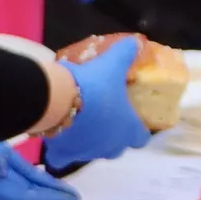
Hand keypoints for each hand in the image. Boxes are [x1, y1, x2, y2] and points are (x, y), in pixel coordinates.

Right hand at [43, 41, 154, 169]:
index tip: (132, 120)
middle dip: (112, 136)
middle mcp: (110, 147)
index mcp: (127, 129)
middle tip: (105, 117)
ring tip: (80, 122)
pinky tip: (58, 140)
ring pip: (91, 152)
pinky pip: (64, 157)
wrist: (59, 100)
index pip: (141, 137)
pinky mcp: (64, 154)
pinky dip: (62, 151)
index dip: (138, 129)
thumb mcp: (112, 64)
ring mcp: (87, 153)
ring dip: (89, 141)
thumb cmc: (94, 86)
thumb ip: (126, 54)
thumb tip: (136, 42)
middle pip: (116, 148)